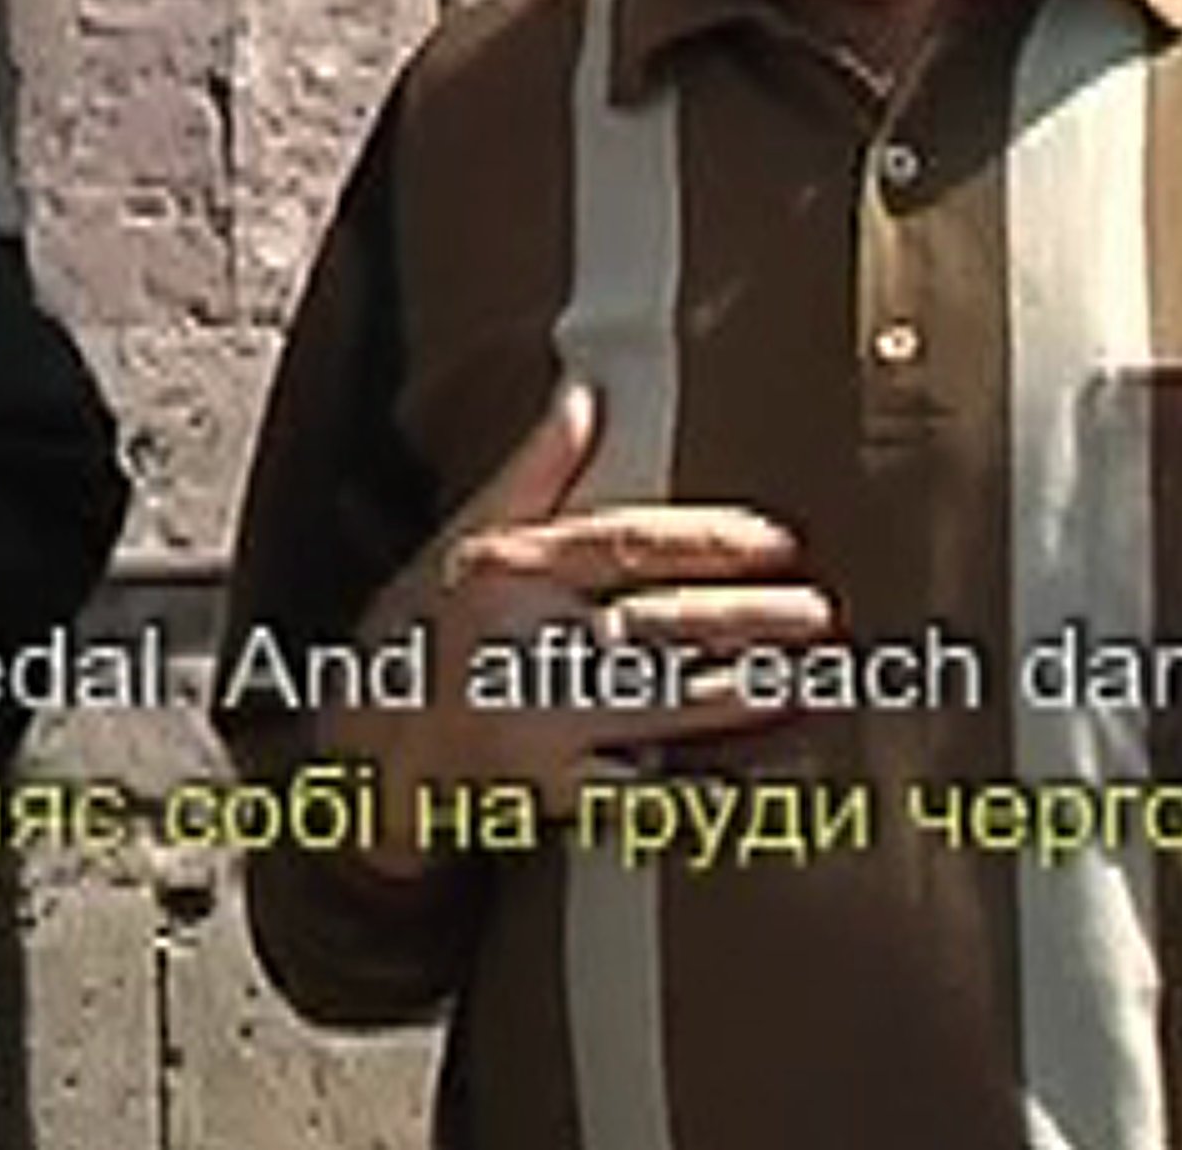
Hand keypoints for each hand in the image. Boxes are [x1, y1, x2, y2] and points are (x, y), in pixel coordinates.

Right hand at [324, 380, 831, 864]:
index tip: (781, 544)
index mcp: (509, 566)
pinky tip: (747, 784)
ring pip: (655, 702)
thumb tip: (584, 390)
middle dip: (745, 621)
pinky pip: (631, 792)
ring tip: (810, 683)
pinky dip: (689, 791)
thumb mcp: (466, 537)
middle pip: (652, 622)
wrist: (360, 744)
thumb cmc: (424, 627)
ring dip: (739, 696)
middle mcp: (519, 635)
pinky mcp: (540, 789)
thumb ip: (537, 470)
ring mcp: (530, 714)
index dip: (707, 541)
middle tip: (821, 615)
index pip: (623, 543)